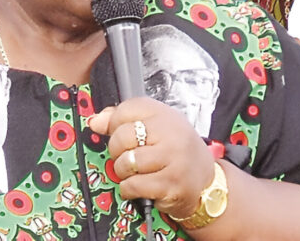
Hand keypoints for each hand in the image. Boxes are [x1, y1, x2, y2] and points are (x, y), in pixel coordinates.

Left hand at [88, 97, 214, 218]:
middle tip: (127, 156)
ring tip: (134, 172)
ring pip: (126, 162)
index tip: (119, 133)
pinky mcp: (171, 185)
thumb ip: (121, 120)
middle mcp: (171, 133)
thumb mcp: (153, 127)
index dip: (114, 124)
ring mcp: (173, 159)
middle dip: (117, 151)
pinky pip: (133, 185)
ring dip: (123, 172)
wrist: (205, 180)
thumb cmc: (174, 150)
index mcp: (164, 114)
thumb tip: (95, 122)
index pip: (125, 110)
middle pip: (122, 137)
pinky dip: (129, 188)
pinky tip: (139, 186)